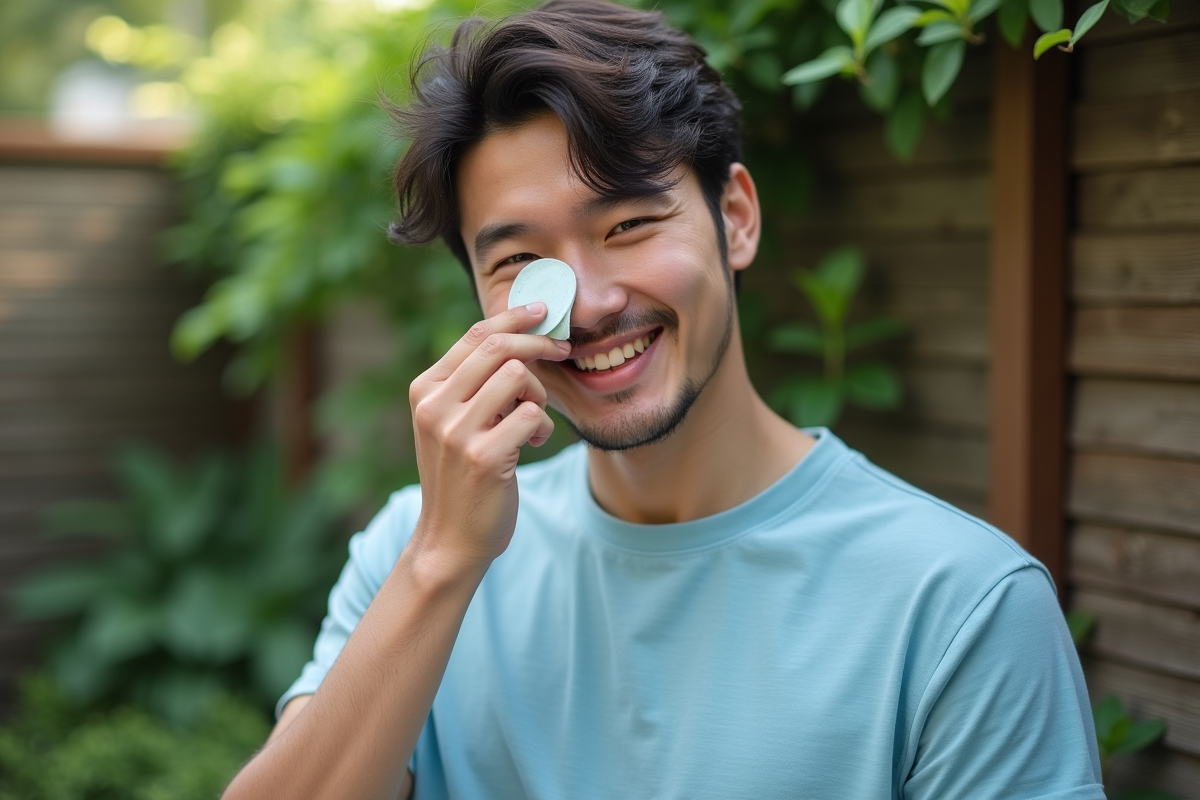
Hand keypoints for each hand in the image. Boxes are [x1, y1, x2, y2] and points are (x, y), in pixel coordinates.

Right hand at [407, 302, 570, 573]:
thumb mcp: (451, 423)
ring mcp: (457, 433)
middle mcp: (434, 407)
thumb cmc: (461, 476)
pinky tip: (535, 443)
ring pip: (517, 376)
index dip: (514, 318)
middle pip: (498, 347)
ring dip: (539, 393)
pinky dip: (543, 425)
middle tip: (563, 349)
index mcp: (425, 391)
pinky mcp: (485, 458)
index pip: (474, 336)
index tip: (543, 313)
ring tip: (535, 418)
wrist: (450, 540)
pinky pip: (532, 415)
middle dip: (538, 343)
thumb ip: (472, 384)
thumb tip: (518, 337)